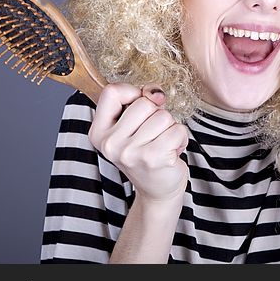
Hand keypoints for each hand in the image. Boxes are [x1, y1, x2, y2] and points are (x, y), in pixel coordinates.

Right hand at [88, 83, 189, 203]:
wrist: (157, 188)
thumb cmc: (146, 150)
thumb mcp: (133, 124)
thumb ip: (140, 99)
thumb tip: (156, 95)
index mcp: (99, 132)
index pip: (112, 92)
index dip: (132, 92)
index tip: (140, 107)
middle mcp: (110, 143)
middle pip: (143, 103)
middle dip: (156, 114)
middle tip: (152, 134)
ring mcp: (130, 152)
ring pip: (163, 116)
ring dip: (169, 127)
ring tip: (162, 143)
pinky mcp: (153, 158)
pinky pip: (177, 130)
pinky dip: (181, 137)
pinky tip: (172, 151)